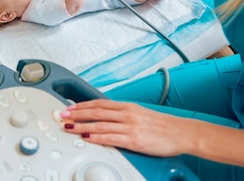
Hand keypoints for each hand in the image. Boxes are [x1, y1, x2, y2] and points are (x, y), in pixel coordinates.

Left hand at [61, 99, 190, 156]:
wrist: (182, 133)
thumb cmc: (162, 126)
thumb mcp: (140, 113)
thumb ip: (122, 114)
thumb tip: (105, 116)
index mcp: (128, 106)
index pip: (99, 103)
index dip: (82, 105)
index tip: (69, 107)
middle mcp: (127, 114)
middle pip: (96, 112)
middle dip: (77, 113)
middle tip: (62, 115)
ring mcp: (130, 127)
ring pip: (100, 125)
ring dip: (82, 125)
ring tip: (69, 127)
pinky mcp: (134, 140)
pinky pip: (111, 138)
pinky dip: (97, 137)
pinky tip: (87, 138)